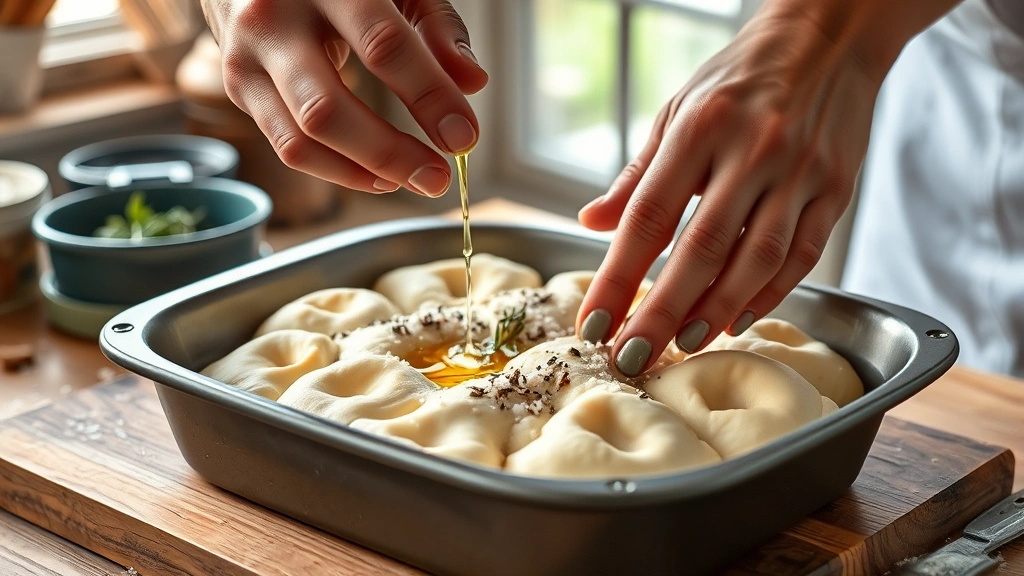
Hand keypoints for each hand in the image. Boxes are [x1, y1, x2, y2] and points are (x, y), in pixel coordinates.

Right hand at [200, 0, 487, 196]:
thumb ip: (436, 25)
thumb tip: (472, 84)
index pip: (383, 45)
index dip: (428, 96)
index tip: (464, 136)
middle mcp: (273, 19)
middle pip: (328, 109)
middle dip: (391, 153)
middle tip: (438, 178)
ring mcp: (246, 58)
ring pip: (301, 140)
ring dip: (364, 173)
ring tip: (414, 180)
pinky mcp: (239, 88)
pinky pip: (289, 147)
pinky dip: (339, 170)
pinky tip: (379, 175)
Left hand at [574, 9, 883, 376]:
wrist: (828, 37)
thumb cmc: (739, 79)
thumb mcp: (677, 110)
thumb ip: (637, 174)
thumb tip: (592, 222)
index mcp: (699, 128)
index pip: (647, 217)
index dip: (617, 277)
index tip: (594, 322)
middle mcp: (751, 150)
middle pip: (700, 248)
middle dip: (661, 311)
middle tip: (634, 356)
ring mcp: (800, 171)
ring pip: (757, 258)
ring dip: (717, 309)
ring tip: (683, 344)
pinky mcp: (837, 188)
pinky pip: (803, 254)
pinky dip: (770, 293)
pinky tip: (739, 318)